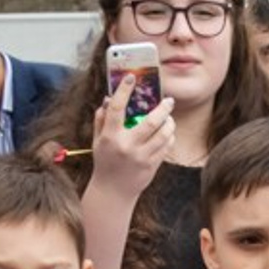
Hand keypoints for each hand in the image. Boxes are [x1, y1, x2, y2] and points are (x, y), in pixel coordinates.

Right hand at [89, 76, 175, 199]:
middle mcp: (128, 146)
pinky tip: (168, 132)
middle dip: (163, 109)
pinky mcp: (152, 165)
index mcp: (111, 136)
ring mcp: (142, 156)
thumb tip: (109, 99)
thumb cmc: (105, 162)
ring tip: (169, 118)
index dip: (124, 90)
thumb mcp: (98, 140)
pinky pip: (166, 147)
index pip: (117, 108)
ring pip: (163, 135)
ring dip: (169, 123)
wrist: (114, 191)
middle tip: (169, 100)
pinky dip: (169, 137)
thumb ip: (102, 119)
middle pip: (150, 122)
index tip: (131, 77)